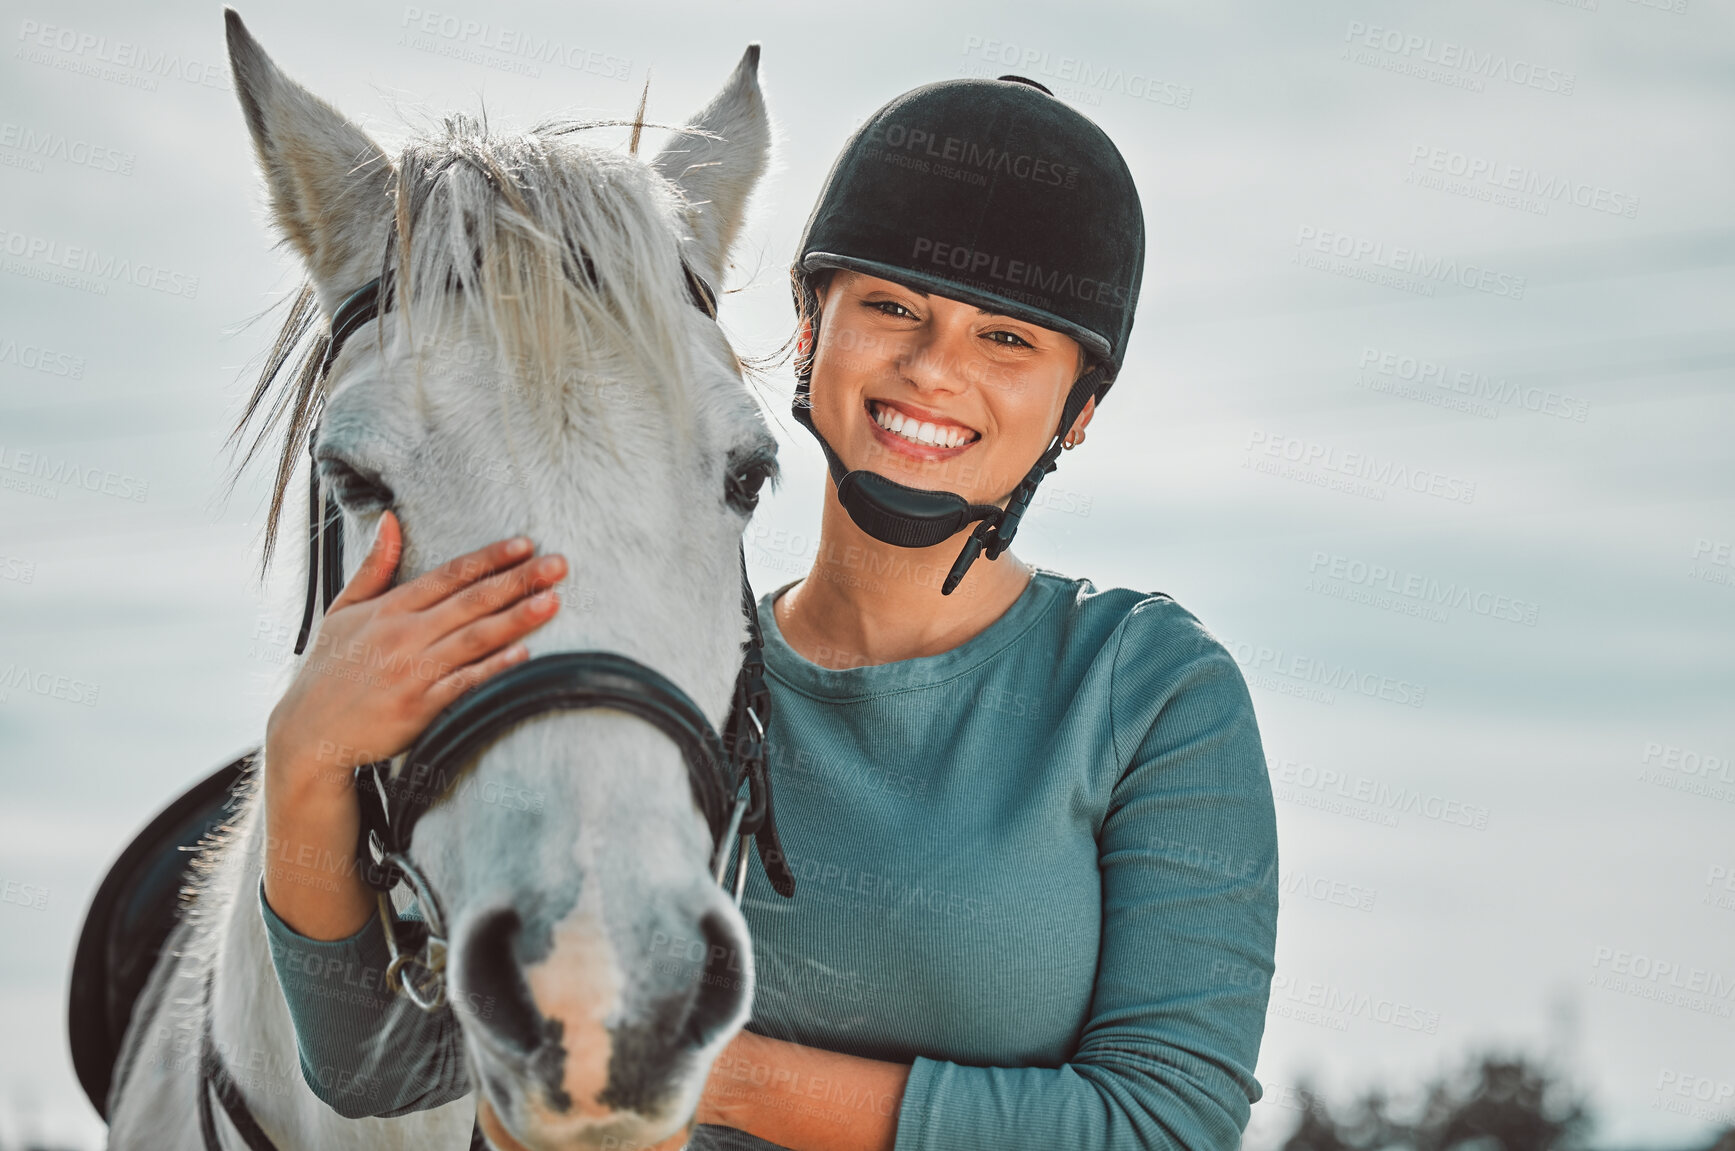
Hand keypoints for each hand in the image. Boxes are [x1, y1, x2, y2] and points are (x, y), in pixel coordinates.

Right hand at [261, 511, 566, 939]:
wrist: (307, 733)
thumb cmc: (328, 669)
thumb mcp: (342, 612)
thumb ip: (373, 568)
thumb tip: (390, 519)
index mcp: (388, 609)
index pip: (448, 575)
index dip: (489, 559)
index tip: (526, 544)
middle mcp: (402, 635)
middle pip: (470, 602)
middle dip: (518, 581)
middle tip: (560, 565)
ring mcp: (411, 672)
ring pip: (473, 639)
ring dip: (516, 620)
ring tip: (553, 601)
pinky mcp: (418, 708)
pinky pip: (464, 684)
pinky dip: (494, 669)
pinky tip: (526, 655)